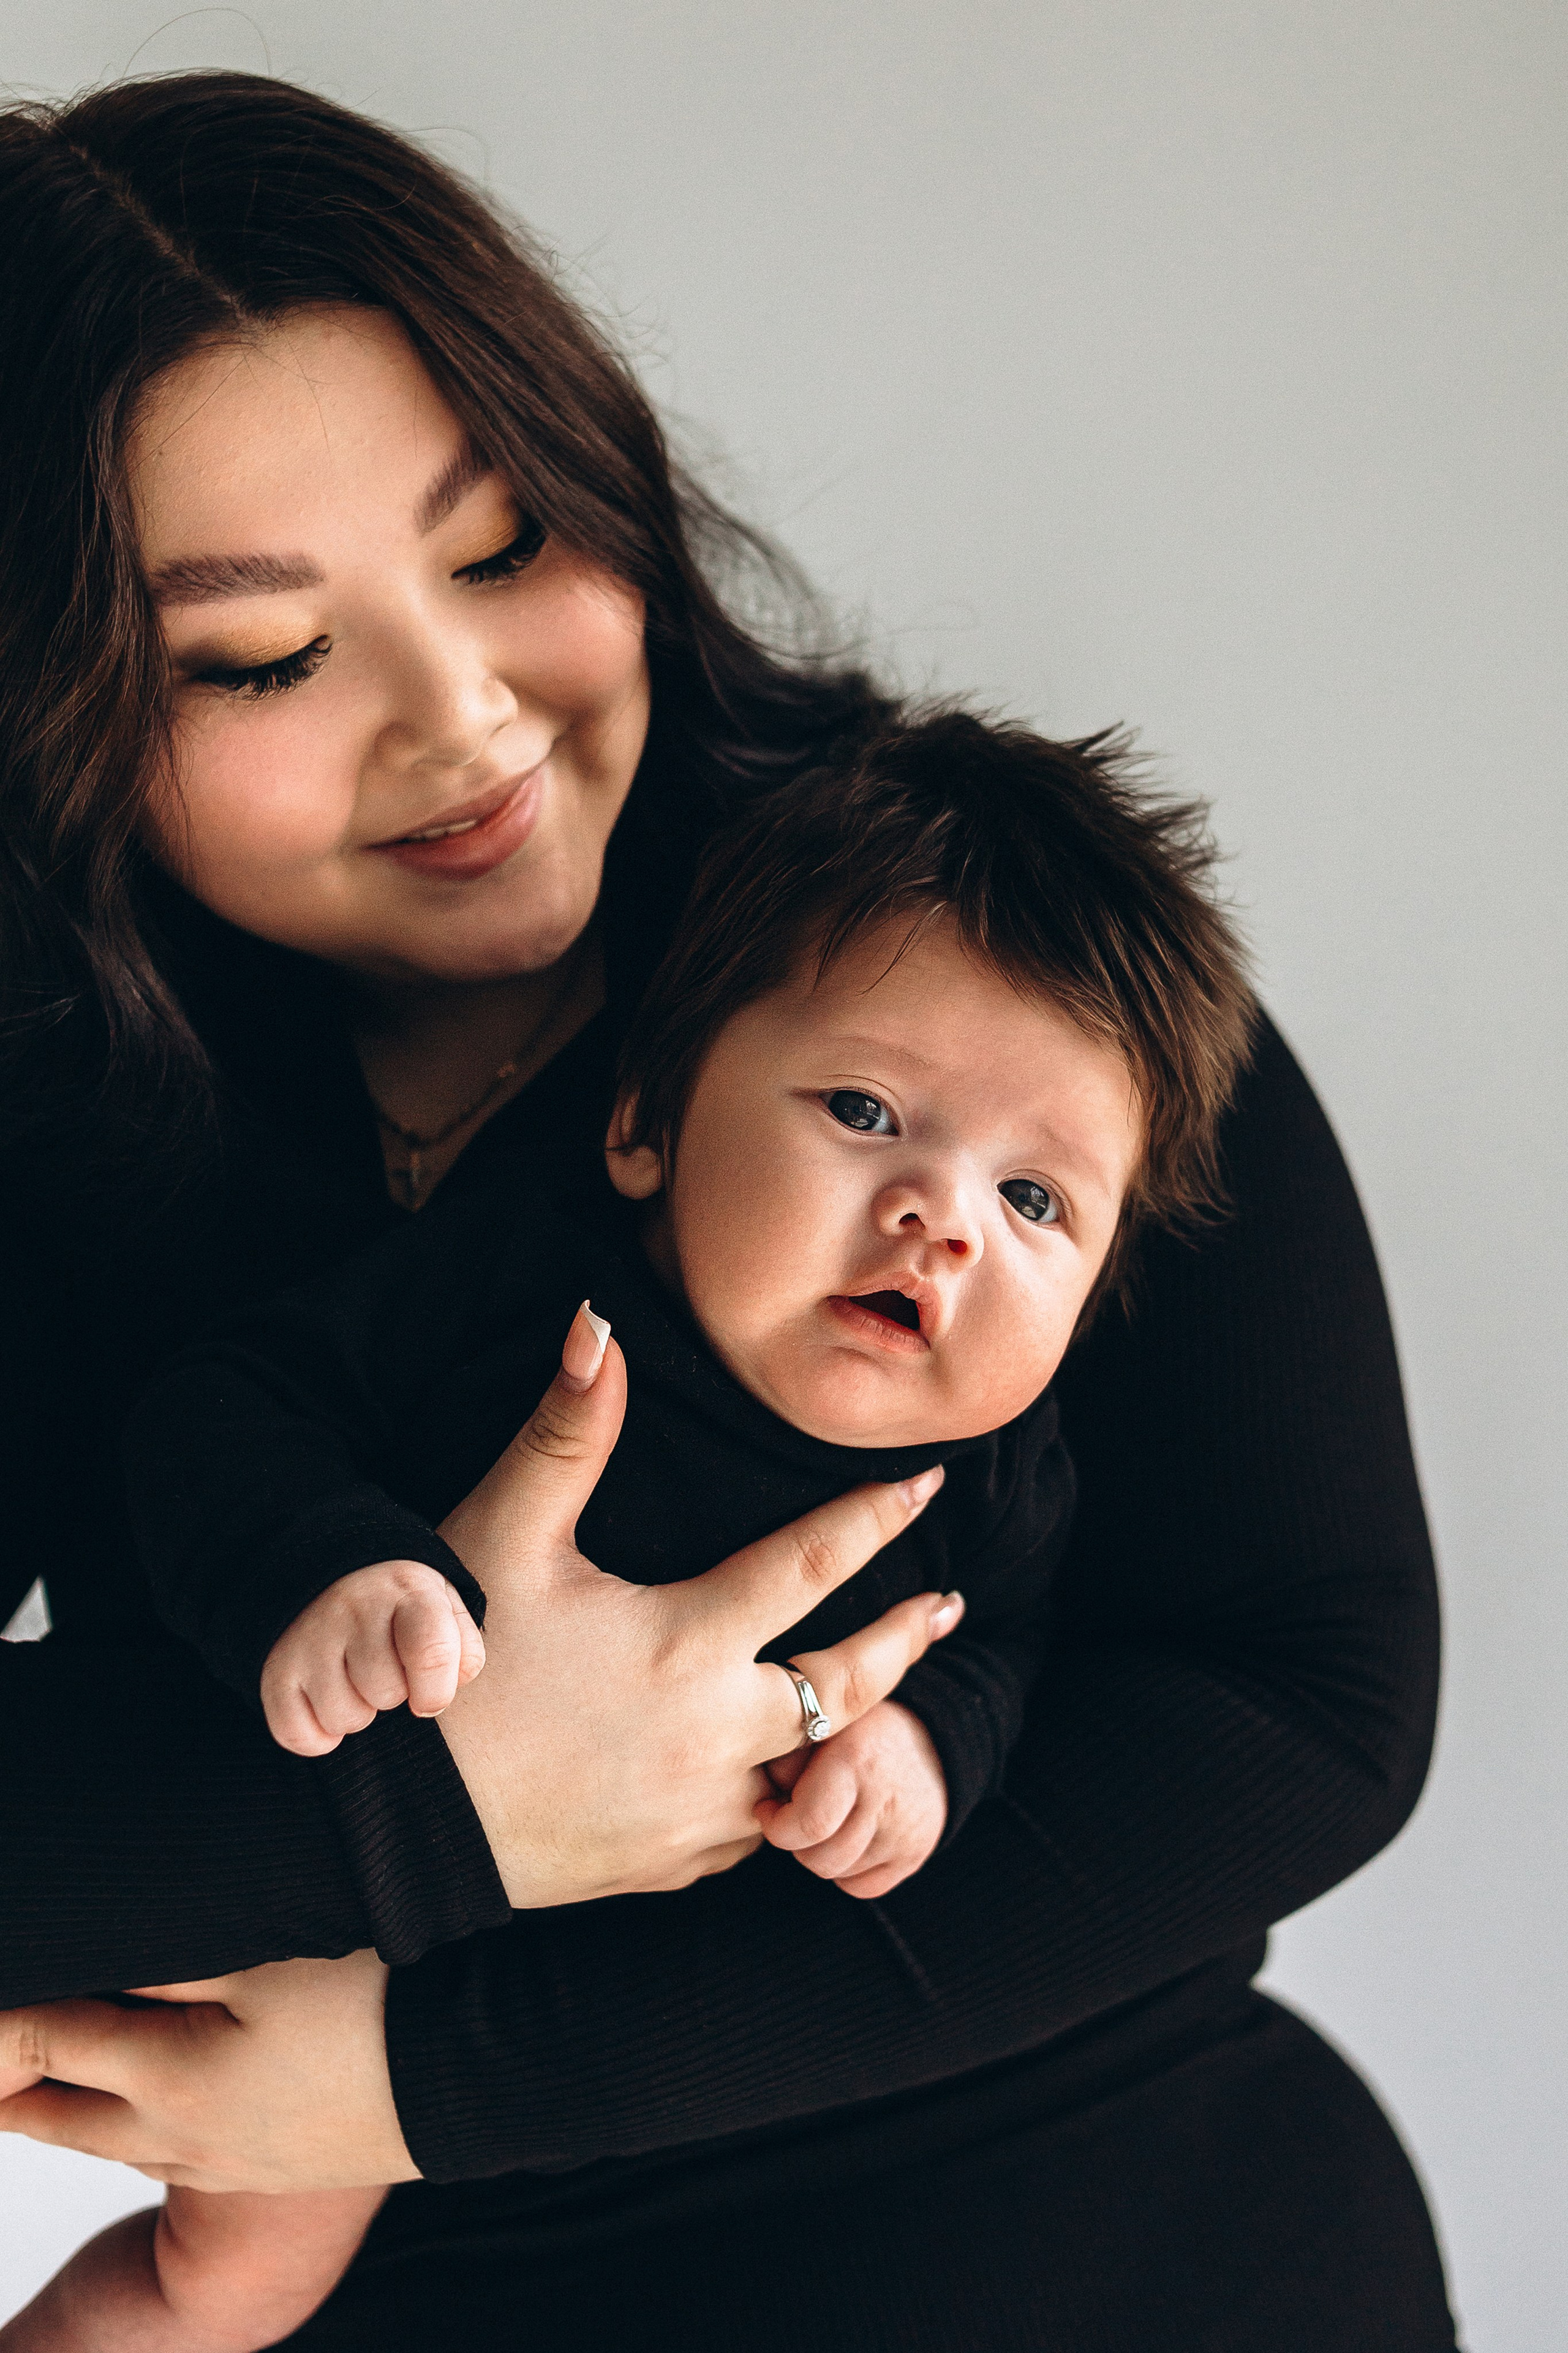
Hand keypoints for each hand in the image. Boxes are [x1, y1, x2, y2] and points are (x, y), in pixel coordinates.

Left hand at [0, 1951, 413, 2192]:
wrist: (474, 2084)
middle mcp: (180, 2137)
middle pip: (54, 2116)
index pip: (36, 2045)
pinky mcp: (264, 2167)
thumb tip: (87, 1936)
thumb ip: (164, 1951)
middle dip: (3, 2084)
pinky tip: (146, 2098)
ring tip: (35, 2075)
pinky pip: (164, 2154)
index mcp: (169, 2079)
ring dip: (63, 2107)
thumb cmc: (374, 2005)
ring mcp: (223, 2163)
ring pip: (109, 2142)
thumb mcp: (264, 1957)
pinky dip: (128, 2124)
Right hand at [260, 1562, 485, 1755]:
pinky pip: (296, 1734)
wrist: (334, 1573)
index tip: (429, 1696)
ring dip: (357, 1712)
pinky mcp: (275, 1668)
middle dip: (393, 1693)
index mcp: (407, 1591)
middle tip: (386, 1670)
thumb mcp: (445, 1608)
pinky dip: (316, 1737)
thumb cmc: (402, 1606)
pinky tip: (327, 1705)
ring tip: (356, 1681)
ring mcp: (309, 1638)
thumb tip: (444, 1692)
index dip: (437, 1690)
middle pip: (385, 1691)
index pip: (431, 1653)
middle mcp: (353, 1609)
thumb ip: (463, 1650)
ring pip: (344, 1717)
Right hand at [433, 1303, 959, 1907]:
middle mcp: (713, 1738)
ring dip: (847, 1726)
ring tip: (875, 1688)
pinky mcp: (671, 1865)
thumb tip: (597, 1324)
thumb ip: (564, 1432)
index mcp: (685, 1647)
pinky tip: (780, 1767)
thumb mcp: (501, 1537)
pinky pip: (755, 1828)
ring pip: (809, 1767)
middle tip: (949, 1606)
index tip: (931, 1482)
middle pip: (847, 1686)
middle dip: (906, 1639)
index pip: (813, 1566)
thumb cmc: (450, 1672)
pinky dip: (780, 1789)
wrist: (392, 1827)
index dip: (876, 1517)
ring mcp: (698, 1814)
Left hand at [757, 1699, 949, 1898]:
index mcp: (856, 1759)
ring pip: (838, 1874)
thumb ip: (784, 1757)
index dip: (776, 1826)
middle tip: (797, 1814)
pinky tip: (846, 1837)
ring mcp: (906, 1832)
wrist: (927, 1741)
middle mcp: (885, 1799)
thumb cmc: (854, 1732)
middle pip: (819, 1859)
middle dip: (796, 1842)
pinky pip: (862, 1887)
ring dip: (821, 1853)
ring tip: (825, 1818)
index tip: (767, 1809)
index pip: (809, 1824)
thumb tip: (765, 1797)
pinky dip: (846, 1871)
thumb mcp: (816, 1725)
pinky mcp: (915, 1855)